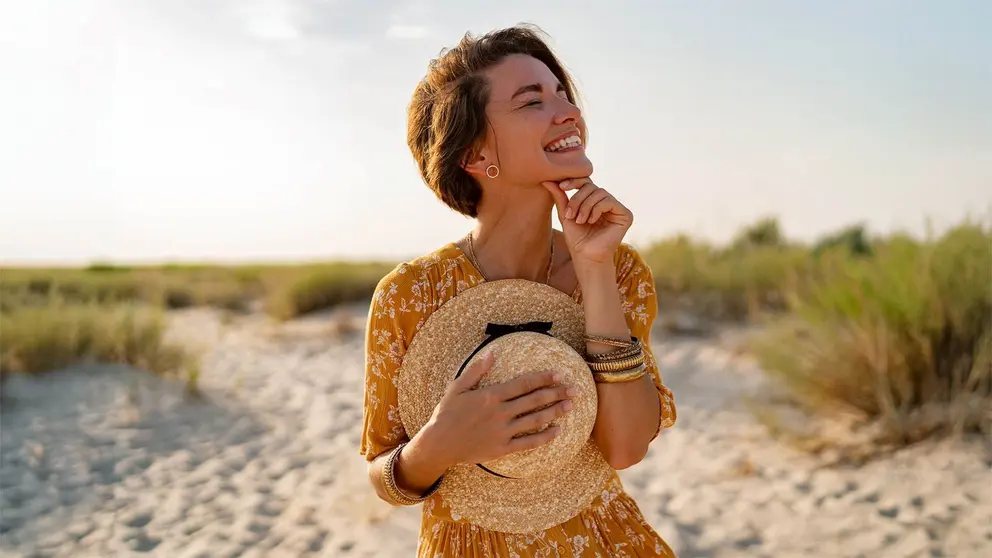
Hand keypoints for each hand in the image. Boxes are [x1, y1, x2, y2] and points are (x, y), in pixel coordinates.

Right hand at [420, 352, 575, 467]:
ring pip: (536, 419)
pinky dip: (545, 437)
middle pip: (535, 400)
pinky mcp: (502, 447)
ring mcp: (503, 431)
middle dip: (557, 393)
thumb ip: (476, 370)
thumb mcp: (457, 387)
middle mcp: (500, 412)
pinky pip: (529, 443)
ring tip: (571, 405)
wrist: (439, 444)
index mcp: (491, 395)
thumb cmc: (446, 414)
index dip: (544, 377)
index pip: (524, 383)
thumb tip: (492, 353)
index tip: (560, 373)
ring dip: (556, 411)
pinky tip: (558, 431)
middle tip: (576, 388)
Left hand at [542, 178, 632, 264]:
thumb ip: (559, 196)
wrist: (585, 256)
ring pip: (599, 192)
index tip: (562, 187)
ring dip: (585, 206)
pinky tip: (591, 221)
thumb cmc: (576, 238)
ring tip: (580, 221)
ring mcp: (617, 208)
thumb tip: (547, 180)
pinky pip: (609, 201)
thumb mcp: (565, 213)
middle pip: (591, 186)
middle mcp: (606, 201)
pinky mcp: (625, 215)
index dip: (574, 181)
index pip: (585, 182)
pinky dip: (597, 209)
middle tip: (570, 215)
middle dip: (577, 199)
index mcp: (593, 200)